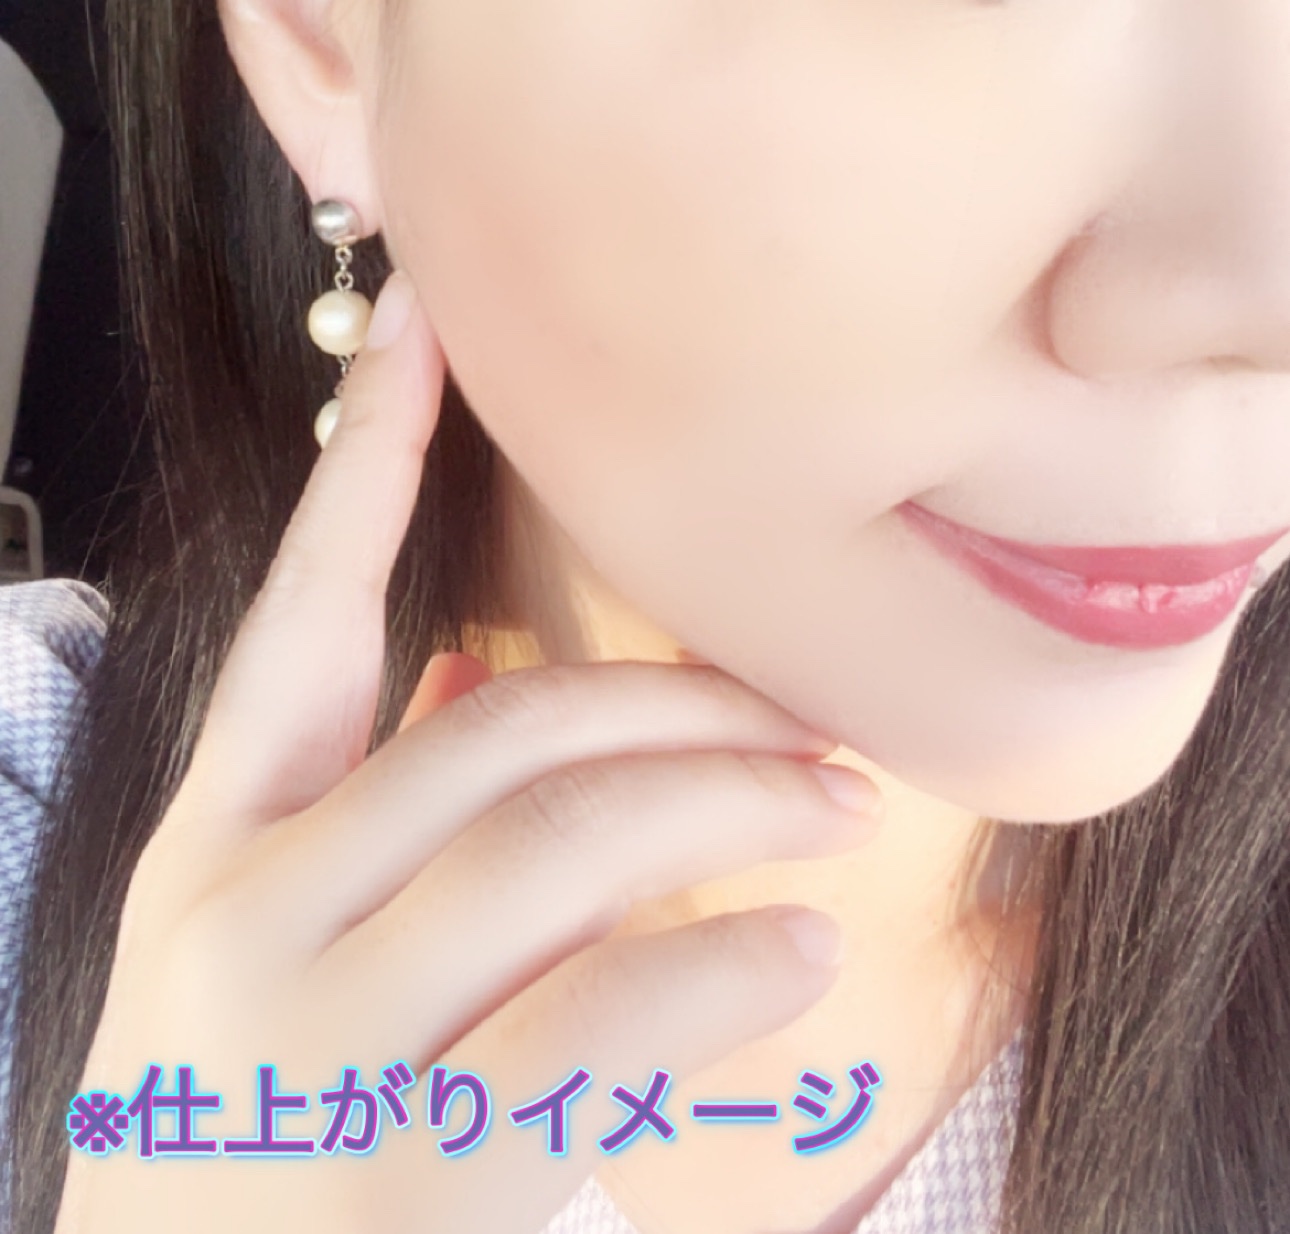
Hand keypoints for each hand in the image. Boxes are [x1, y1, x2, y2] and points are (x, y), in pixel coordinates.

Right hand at [55, 270, 883, 1233]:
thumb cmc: (253, 1152)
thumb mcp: (276, 966)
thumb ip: (370, 820)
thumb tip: (471, 671)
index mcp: (216, 855)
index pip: (299, 620)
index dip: (364, 462)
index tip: (422, 324)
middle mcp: (248, 922)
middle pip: (505, 732)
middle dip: (680, 708)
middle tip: (807, 728)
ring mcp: (319, 1045)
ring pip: (565, 843)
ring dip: (733, 805)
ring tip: (837, 814)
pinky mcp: (413, 1171)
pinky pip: (607, 1019)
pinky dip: (728, 975)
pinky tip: (800, 961)